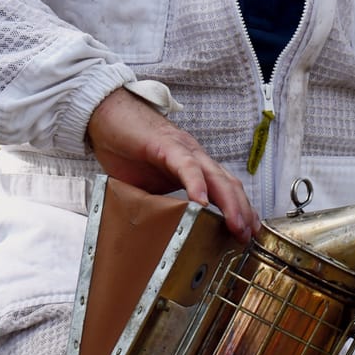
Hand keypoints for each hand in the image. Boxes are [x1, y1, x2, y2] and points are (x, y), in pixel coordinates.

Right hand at [87, 87, 257, 237]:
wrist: (106, 117)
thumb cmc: (127, 150)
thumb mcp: (146, 188)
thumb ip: (159, 206)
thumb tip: (160, 236)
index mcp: (194, 168)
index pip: (226, 191)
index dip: (240, 211)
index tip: (248, 234)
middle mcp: (196, 158)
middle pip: (229, 185)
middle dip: (242, 211)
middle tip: (247, 237)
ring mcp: (183, 150)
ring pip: (215, 176)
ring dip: (229, 202)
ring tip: (235, 225)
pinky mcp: (166, 144)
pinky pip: (186, 165)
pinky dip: (196, 183)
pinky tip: (200, 201)